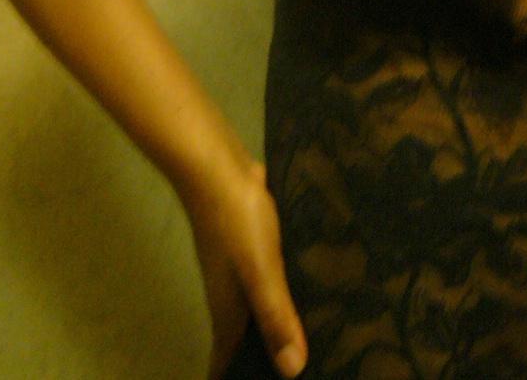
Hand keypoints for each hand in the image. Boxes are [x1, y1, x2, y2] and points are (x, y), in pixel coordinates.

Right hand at [186, 160, 306, 378]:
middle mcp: (229, 300)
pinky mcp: (250, 252)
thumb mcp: (262, 271)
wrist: (216, 167)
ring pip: (254, 316)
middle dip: (263, 363)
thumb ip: (276, 317)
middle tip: (303, 372)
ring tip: (310, 345)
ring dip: (273, 333)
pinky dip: (280, 302)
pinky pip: (265, 288)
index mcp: (228, 313)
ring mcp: (237, 274)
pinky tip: (306, 298)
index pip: (228, 363)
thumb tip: (293, 372)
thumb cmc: (237, 221)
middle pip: (242, 345)